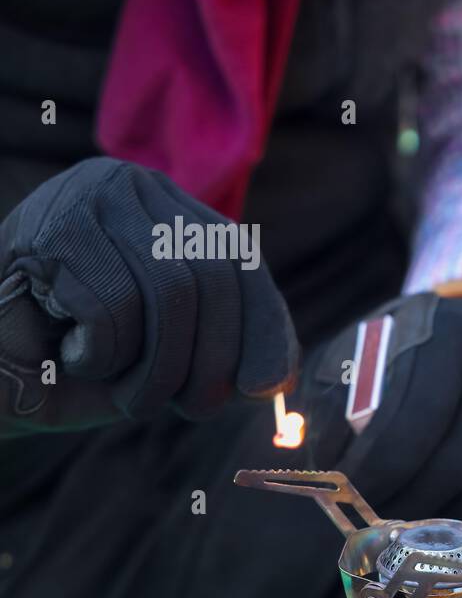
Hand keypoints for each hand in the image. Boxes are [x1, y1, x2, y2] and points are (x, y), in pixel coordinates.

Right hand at [0, 157, 298, 434]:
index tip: (267, 387)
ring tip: (128, 395)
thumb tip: (277, 380)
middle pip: (211, 275)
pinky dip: (100, 353)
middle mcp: (133, 189)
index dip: (262, 325)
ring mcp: (88, 197)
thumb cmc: (73, 365)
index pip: (239, 261)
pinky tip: (66, 351)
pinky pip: (111, 305)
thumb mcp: (166, 360)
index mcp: (169, 211)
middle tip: (193, 408)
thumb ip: (223, 354)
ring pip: (169, 291)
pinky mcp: (49, 226)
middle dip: (212, 358)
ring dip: (156, 368)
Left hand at [302, 291, 461, 540]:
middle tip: (378, 531)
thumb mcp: (353, 362)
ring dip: (450, 526)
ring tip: (410, 540)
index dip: (382, 469)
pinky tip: (458, 542)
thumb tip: (333, 479)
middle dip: (411, 507)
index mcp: (445, 335)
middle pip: (458, 459)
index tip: (353, 498)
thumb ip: (333, 411)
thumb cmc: (393, 356)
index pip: (417, 417)